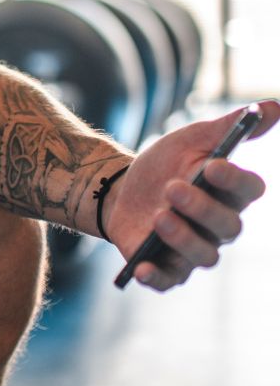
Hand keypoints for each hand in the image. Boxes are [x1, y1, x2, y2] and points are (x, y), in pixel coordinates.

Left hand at [105, 100, 278, 289]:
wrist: (121, 188)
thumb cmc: (166, 164)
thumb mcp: (192, 140)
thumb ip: (230, 127)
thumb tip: (274, 105)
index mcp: (229, 193)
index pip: (249, 191)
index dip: (234, 180)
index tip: (213, 165)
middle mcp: (219, 226)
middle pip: (228, 225)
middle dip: (201, 207)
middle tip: (173, 188)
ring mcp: (194, 249)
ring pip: (204, 255)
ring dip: (182, 237)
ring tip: (159, 215)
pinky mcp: (165, 267)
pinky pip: (167, 280)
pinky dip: (156, 276)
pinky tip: (141, 268)